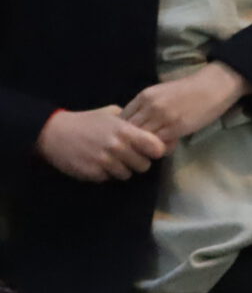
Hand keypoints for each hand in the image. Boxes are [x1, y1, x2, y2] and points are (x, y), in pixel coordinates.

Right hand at [38, 106, 166, 181]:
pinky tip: (100, 164)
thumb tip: (150, 128)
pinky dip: (107, 174)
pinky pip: (109, 179)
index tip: (151, 150)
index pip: (156, 148)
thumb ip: (131, 121)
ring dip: (123, 169)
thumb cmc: (86, 121)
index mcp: (125, 131)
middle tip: (131, 157)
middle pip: (144, 165)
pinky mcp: (92, 173)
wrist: (54, 133)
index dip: (156, 150)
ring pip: (127, 175)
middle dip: (140, 162)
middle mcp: (117, 147)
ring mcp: (104, 162)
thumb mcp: (111, 113)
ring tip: (114, 160)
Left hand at [122, 62, 247, 144]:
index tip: (128, 137)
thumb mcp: (162, 93)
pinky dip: (158, 148)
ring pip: (142, 139)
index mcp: (144, 96)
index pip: (122, 119)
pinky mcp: (176, 128)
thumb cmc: (189, 89)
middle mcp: (149, 107)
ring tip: (150, 150)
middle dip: (130, 141)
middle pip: (128, 131)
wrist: (213, 86)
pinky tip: (164, 148)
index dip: (123, 130)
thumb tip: (135, 123)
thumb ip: (147, 106)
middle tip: (136, 148)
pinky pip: (158, 144)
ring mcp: (162, 118)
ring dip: (144, 147)